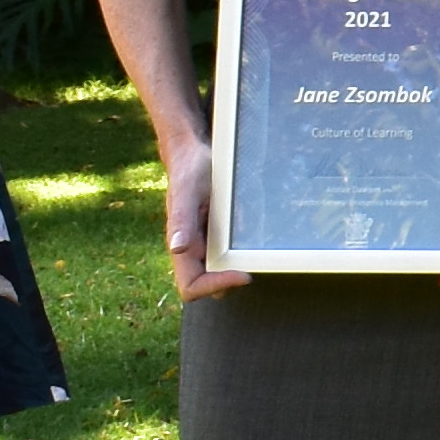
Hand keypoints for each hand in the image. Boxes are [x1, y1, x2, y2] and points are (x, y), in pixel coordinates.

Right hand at [157, 130, 248, 300]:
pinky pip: (228, 254)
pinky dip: (243, 253)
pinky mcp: (217, 234)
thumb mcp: (187, 190)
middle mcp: (191, 249)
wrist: (193, 153)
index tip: (242, 273)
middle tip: (256, 263)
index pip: (191, 286)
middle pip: (209, 285)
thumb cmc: (189, 169)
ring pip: (220, 271)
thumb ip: (181, 218)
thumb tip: (178, 248)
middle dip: (231, 281)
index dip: (215, 286)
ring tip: (260, 252)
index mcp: (181, 245)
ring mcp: (204, 243)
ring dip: (239, 268)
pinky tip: (258, 240)